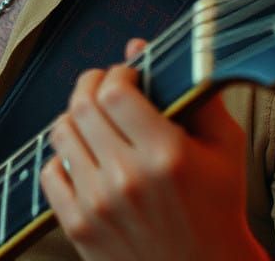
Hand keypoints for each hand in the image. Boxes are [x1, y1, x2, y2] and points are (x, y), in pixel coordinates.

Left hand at [40, 39, 267, 260]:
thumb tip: (138, 46)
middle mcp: (128, 179)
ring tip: (94, 120)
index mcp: (167, 156)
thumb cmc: (218, 207)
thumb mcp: (224, 146)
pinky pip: (50, 172)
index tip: (127, 76)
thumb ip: (190, 91)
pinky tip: (85, 158)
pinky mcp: (79, 228)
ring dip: (74, 117)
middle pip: (82, 107)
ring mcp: (99, 206)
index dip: (116, 74)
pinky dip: (62, 158)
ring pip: (61, 134)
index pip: (114, 92)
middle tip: (103, 86)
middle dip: (90, 84)